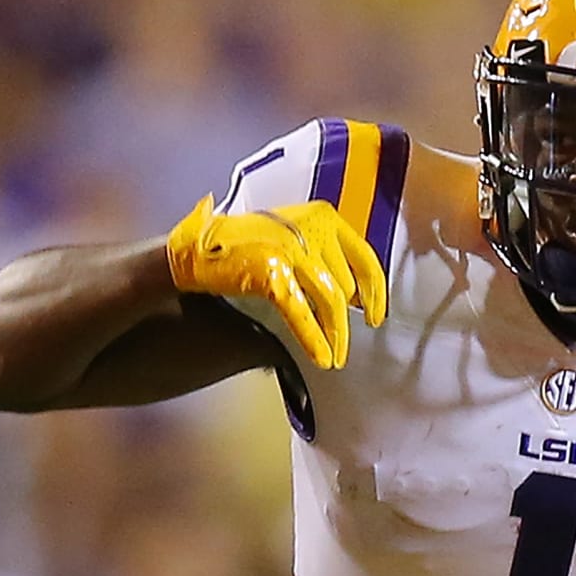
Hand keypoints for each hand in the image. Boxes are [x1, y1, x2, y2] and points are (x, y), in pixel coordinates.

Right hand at [166, 198, 386, 371]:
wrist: (200, 246)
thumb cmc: (247, 245)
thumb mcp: (294, 237)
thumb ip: (325, 257)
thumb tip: (353, 297)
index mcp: (323, 217)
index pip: (365, 258)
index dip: (375, 292)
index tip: (375, 315)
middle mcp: (312, 228)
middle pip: (346, 285)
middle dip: (345, 320)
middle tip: (343, 344)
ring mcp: (291, 249)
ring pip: (330, 302)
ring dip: (335, 335)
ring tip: (335, 358)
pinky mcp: (272, 272)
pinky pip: (303, 313)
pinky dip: (314, 338)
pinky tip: (322, 357)